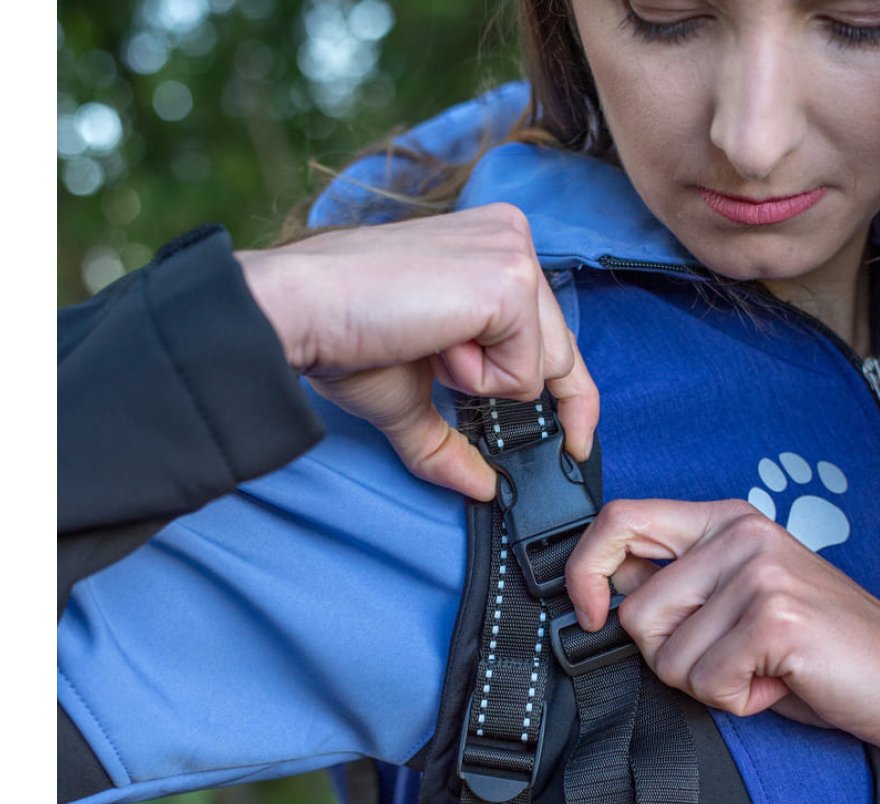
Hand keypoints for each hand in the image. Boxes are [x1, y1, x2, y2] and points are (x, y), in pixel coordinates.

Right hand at [236, 205, 598, 499]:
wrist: (303, 312)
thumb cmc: (343, 336)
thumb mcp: (409, 398)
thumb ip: (451, 441)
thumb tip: (483, 489)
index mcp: (491, 248)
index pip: (556, 332)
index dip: (571, 396)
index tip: (575, 440)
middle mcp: (511, 237)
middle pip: (561, 354)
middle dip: (520, 394)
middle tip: (463, 388)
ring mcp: (513, 253)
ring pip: (542, 366)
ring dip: (479, 381)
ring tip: (425, 344)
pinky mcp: (509, 279)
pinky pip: (525, 370)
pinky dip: (477, 378)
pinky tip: (433, 342)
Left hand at [565, 499, 879, 773]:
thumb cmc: (818, 651)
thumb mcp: (737, 603)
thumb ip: (678, 587)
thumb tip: (600, 593)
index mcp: (724, 522)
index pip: (619, 519)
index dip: (585, 571)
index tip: (589, 615)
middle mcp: (740, 534)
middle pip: (636, 612)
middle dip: (673, 658)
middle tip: (732, 657)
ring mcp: (758, 572)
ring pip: (668, 657)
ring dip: (710, 684)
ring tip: (762, 666)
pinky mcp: (774, 616)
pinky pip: (707, 682)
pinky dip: (738, 700)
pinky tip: (779, 680)